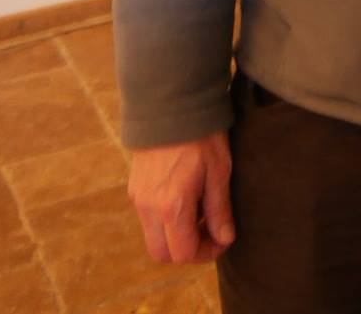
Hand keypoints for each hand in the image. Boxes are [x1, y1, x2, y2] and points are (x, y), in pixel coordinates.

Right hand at [127, 133, 234, 262]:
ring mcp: (138, 199)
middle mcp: (149, 208)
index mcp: (171, 207)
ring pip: (153, 237)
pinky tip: (187, 200)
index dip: (206, 253)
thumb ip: (220, 210)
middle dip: (187, 250)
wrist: (171, 105)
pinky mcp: (135, 189)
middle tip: (211, 233)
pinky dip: (166, 222)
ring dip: (176, 236)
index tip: (224, 240)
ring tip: (201, 213)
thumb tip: (225, 238)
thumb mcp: (219, 172)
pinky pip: (148, 219)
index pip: (183, 253)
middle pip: (162, 253)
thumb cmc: (202, 137)